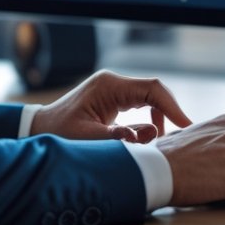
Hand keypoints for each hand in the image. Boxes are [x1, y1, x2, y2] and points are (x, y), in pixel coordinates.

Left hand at [30, 70, 191, 142]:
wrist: (39, 128)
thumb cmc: (59, 133)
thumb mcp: (86, 138)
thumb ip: (116, 137)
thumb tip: (147, 135)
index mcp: (109, 86)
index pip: (152, 88)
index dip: (172, 106)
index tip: (186, 124)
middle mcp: (114, 83)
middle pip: (155, 90)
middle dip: (169, 112)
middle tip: (182, 135)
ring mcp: (115, 89)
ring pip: (150, 97)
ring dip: (160, 117)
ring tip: (162, 141)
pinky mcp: (115, 98)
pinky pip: (141, 104)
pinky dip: (150, 118)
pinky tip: (150, 137)